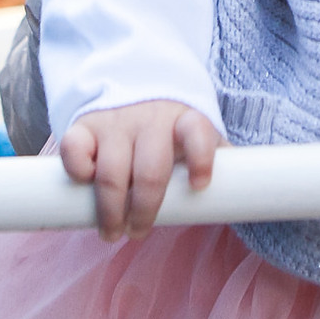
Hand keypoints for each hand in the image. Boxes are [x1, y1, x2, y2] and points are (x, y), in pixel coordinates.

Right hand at [60, 100, 224, 241]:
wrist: (134, 86)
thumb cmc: (170, 129)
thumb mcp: (196, 136)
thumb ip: (216, 159)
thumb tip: (244, 194)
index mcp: (186, 121)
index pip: (198, 133)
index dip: (201, 158)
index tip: (199, 185)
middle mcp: (151, 120)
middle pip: (150, 171)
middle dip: (144, 211)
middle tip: (138, 232)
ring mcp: (117, 122)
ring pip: (111, 172)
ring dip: (110, 210)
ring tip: (112, 231)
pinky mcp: (85, 125)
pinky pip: (74, 149)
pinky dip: (77, 171)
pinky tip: (84, 185)